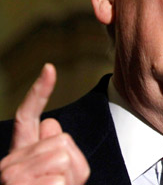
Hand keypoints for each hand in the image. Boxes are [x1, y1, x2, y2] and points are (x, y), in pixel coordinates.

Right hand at [0, 64, 89, 184]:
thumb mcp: (61, 175)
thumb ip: (56, 149)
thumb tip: (51, 123)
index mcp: (19, 154)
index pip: (27, 117)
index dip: (39, 92)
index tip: (50, 68)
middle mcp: (9, 162)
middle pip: (61, 140)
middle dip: (73, 163)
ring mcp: (11, 176)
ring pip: (63, 156)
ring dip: (71, 178)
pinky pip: (61, 178)